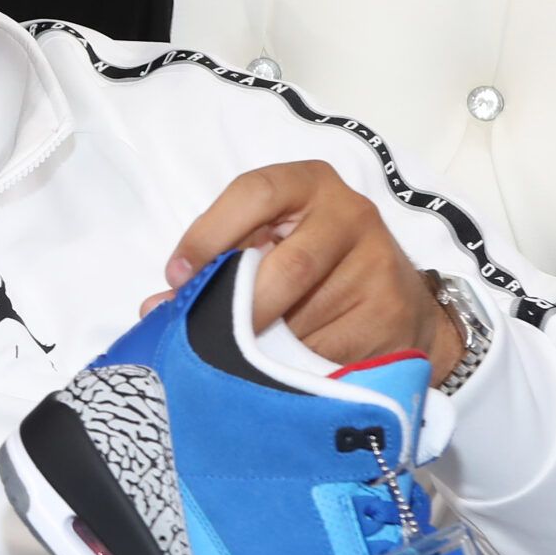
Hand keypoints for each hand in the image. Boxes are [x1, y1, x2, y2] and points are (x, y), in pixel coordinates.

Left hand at [151, 160, 458, 380]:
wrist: (400, 303)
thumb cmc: (313, 268)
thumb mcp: (268, 247)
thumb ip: (216, 268)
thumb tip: (155, 310)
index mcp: (309, 184)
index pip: (255, 192)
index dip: (209, 235)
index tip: (177, 277)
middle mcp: (350, 214)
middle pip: (287, 266)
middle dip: (241, 308)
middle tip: (211, 337)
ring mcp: (378, 263)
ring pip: (308, 316)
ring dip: (267, 345)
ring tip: (251, 356)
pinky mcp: (392, 312)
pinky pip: (330, 350)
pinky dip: (297, 367)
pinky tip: (287, 370)